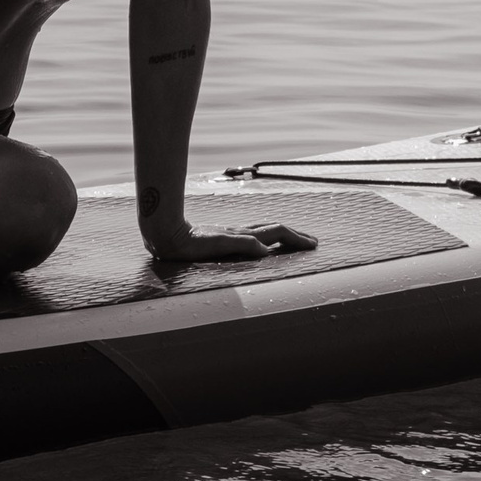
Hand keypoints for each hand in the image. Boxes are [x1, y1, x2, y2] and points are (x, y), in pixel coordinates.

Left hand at [142, 216, 317, 269]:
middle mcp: (240, 233)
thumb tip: (265, 250)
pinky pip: (253, 236)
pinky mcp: (223, 238)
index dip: (296, 239)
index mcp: (243, 235)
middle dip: (294, 236)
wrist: (167, 234)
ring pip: (264, 231)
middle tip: (312, 242)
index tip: (313, 245)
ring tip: (292, 240)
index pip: (277, 233)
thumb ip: (242, 245)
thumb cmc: (190, 244)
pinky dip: (266, 238)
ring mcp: (232, 234)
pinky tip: (260, 244)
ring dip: (282, 236)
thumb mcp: (217, 246)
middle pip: (274, 230)